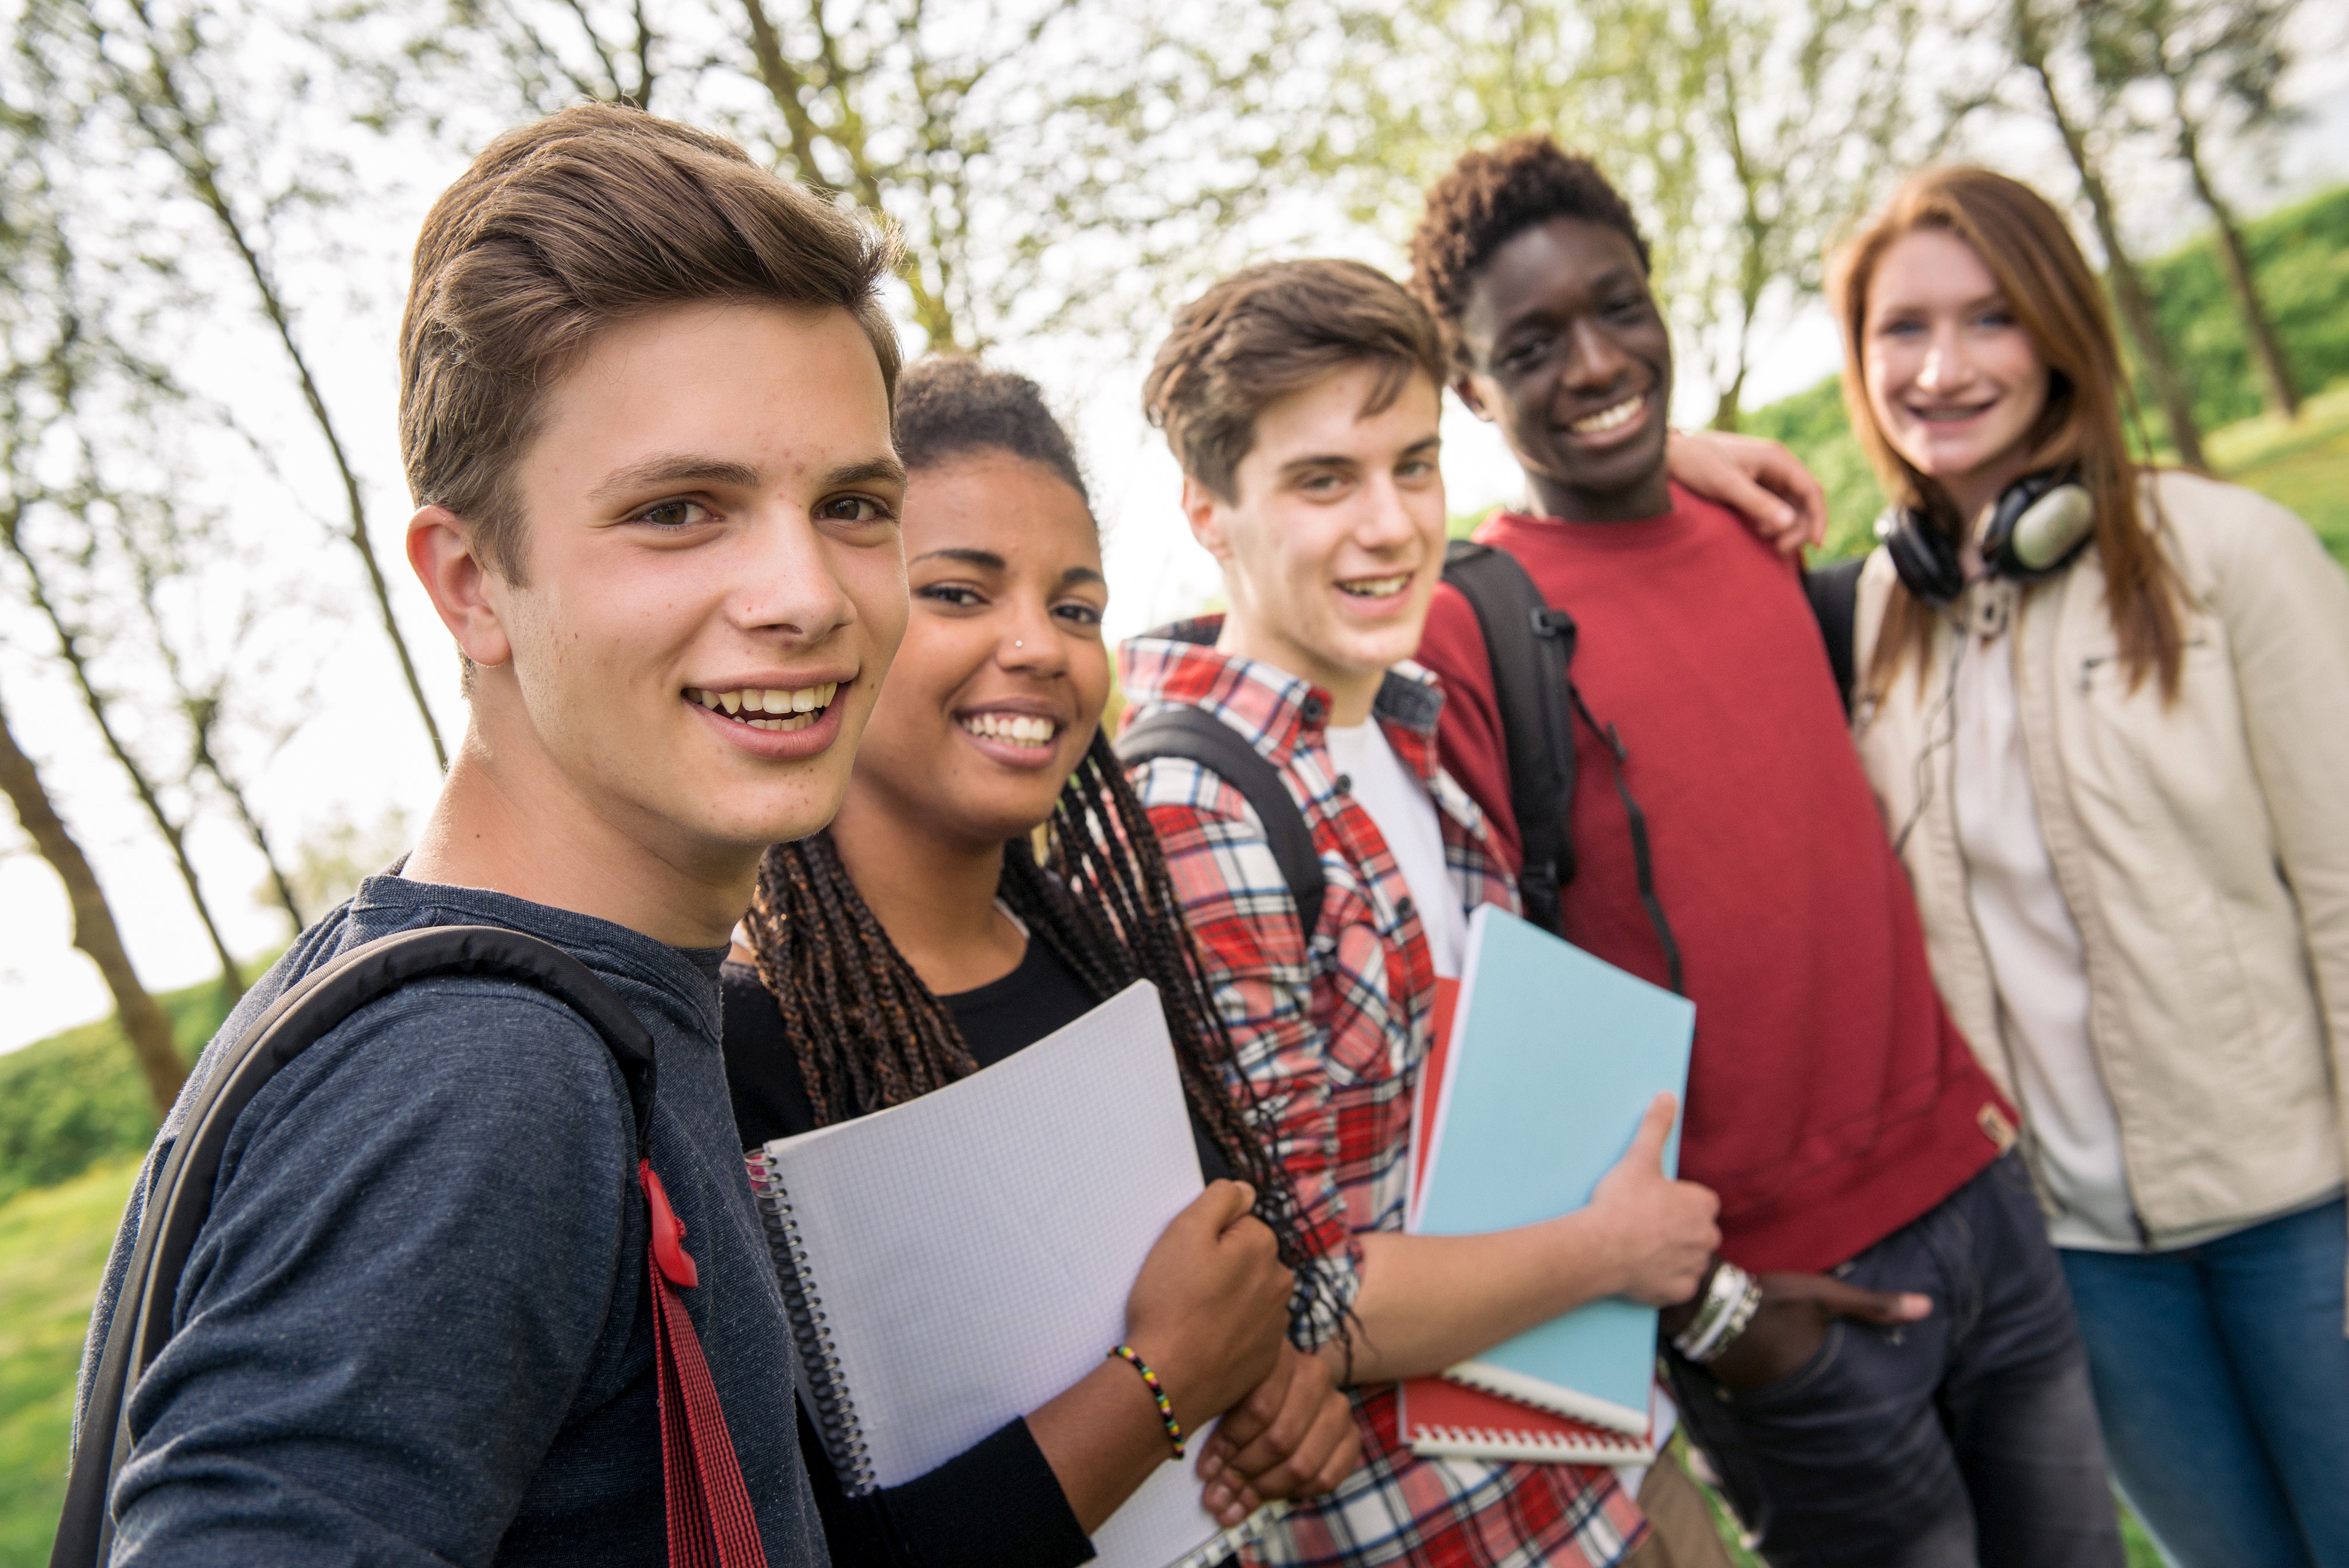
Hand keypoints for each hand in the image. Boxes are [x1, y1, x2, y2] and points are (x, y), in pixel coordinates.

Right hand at [1124, 1181, 1293, 1434]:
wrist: (1169, 1378)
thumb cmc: (1171, 1302)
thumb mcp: (1185, 1230)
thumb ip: (1221, 1199)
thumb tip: (1246, 1190)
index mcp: (1263, 1245)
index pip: (1238, 1223)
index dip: (1207, 1237)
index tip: (1186, 1259)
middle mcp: (1280, 1281)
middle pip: (1246, 1260)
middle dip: (1222, 1267)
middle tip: (1185, 1287)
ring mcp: (1276, 1323)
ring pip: (1248, 1296)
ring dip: (1227, 1300)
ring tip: (1192, 1317)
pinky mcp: (1267, 1359)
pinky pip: (1248, 1333)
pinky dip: (1230, 1333)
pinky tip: (1204, 1341)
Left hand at [1194, 1342, 1359, 1525]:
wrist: (1286, 1388)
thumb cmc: (1243, 1393)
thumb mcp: (1228, 1393)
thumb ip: (1219, 1424)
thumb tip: (1206, 1476)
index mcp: (1282, 1354)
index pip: (1259, 1408)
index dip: (1229, 1445)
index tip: (1205, 1471)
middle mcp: (1316, 1375)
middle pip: (1279, 1440)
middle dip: (1243, 1473)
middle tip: (1218, 1494)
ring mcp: (1338, 1407)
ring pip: (1301, 1464)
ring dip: (1264, 1489)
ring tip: (1237, 1502)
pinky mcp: (1351, 1436)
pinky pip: (1326, 1478)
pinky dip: (1295, 1495)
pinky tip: (1270, 1496)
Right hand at [1582, 1093, 1719, 1305]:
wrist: (1600, 1249)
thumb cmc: (1621, 1203)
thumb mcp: (1638, 1158)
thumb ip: (1656, 1126)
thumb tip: (1668, 1095)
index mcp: (1703, 1206)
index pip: (1700, 1201)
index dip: (1677, 1201)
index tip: (1654, 1202)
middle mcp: (1707, 1238)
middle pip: (1698, 1231)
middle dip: (1679, 1229)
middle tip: (1645, 1224)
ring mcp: (1693, 1267)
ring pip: (1689, 1258)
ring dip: (1674, 1254)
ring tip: (1641, 1246)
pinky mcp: (1678, 1291)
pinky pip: (1678, 1284)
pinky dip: (1665, 1279)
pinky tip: (1642, 1268)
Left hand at [1664, 428, 1828, 553]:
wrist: (1671, 454)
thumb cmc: (1697, 463)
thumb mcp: (1726, 485)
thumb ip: (1757, 504)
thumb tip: (1790, 524)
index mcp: (1776, 458)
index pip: (1811, 489)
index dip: (1818, 517)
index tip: (1816, 545)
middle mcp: (1776, 465)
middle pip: (1803, 501)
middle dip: (1798, 527)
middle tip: (1779, 549)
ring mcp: (1765, 475)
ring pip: (1790, 506)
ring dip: (1785, 527)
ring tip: (1765, 540)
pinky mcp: (1753, 486)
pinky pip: (1774, 507)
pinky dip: (1772, 522)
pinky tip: (1760, 533)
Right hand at [1701, 1270, 1930, 1391]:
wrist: (1711, 1302)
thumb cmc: (1775, 1298)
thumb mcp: (1827, 1296)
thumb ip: (1875, 1305)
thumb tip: (1929, 1308)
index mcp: (1817, 1367)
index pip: (1842, 1380)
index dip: (1837, 1366)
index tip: (1829, 1354)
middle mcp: (1791, 1387)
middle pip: (1809, 1384)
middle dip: (1808, 1371)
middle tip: (1803, 1354)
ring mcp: (1760, 1388)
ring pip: (1780, 1385)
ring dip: (1781, 1373)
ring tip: (1778, 1354)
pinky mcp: (1734, 1382)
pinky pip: (1753, 1382)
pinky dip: (1757, 1371)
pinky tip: (1753, 1354)